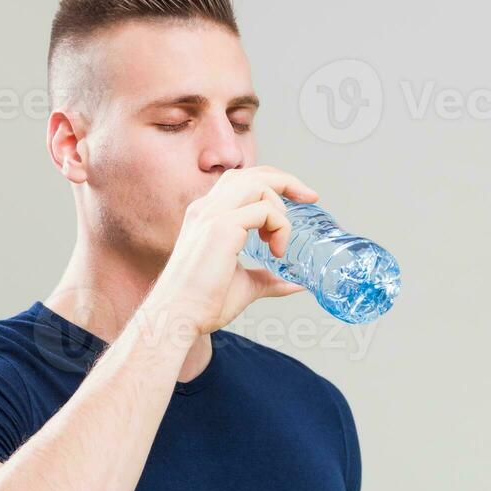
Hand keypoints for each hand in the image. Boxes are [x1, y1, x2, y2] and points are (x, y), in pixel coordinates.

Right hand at [150, 166, 318, 335]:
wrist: (179, 317)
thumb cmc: (203, 303)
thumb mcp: (245, 285)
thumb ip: (268, 279)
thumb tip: (296, 284)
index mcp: (208, 215)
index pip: (242, 181)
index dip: (274, 182)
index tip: (301, 199)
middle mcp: (207, 207)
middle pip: (253, 173)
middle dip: (287, 180)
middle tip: (311, 198)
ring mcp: (212, 214)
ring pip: (259, 184)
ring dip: (281, 210)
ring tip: (280, 242)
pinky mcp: (221, 227)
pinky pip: (264, 211)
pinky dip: (280, 227)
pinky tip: (276, 251)